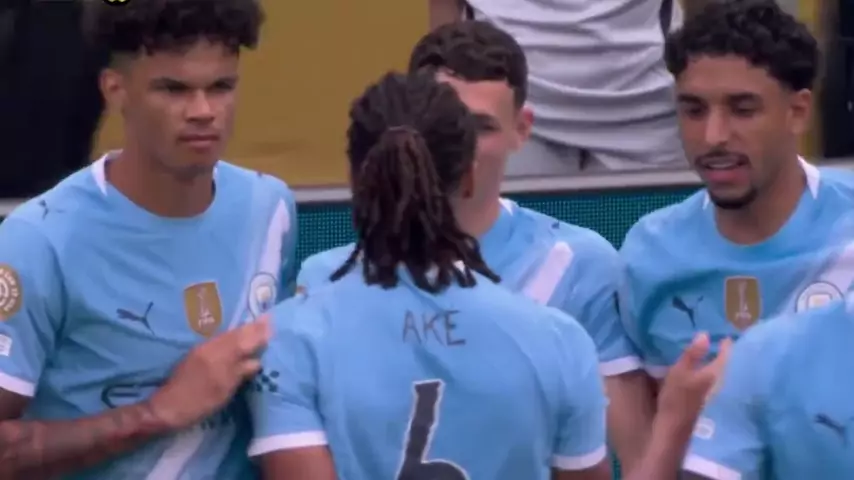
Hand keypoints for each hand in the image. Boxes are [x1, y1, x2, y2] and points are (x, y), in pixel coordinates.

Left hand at [148, 316, 270, 429]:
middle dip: (252, 327)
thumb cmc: (198, 403)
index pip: (244, 340)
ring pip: (227, 336)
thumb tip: (256, 360)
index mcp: (220, 356)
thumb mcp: (223, 391)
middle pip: (235, 334)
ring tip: (256, 325)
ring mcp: (202, 350)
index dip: (258, 332)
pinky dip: (232, 336)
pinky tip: (236, 338)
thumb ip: (240, 373)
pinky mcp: (196, 355)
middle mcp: (211, 348)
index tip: (271, 322)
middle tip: (267, 318)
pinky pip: (220, 340)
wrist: (167, 408)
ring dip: (242, 330)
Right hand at [656, 332, 731, 428]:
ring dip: (714, 358)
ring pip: (717, 370)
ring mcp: (711, 390)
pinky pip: (711, 376)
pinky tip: (700, 364)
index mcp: (714, 373)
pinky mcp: (704, 395)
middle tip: (715, 335)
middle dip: (721, 349)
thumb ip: (692, 354)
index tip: (723, 331)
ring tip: (707, 347)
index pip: (725, 354)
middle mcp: (717, 381)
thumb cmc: (677, 397)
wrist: (674, 426)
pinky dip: (708, 367)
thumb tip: (705, 334)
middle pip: (724, 362)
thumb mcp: (680, 371)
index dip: (725, 343)